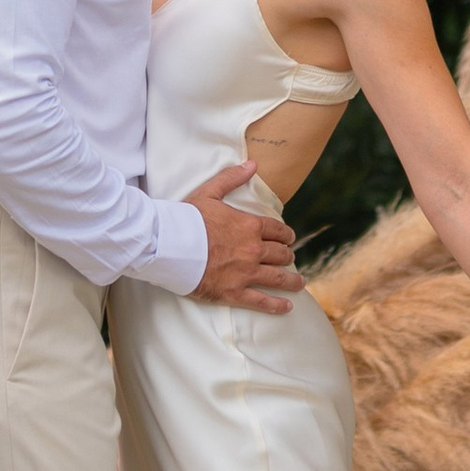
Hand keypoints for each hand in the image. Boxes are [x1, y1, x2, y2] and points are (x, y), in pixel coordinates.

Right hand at [182, 165, 296, 313]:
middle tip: (289, 258)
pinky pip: (262, 301)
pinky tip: (287, 307)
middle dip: (287, 256)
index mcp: (250, 226)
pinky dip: (277, 305)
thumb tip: (252, 164)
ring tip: (299, 283)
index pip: (278, 231)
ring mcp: (246, 273)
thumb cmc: (187, 218)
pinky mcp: (234, 292)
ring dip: (292, 281)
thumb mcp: (210, 193)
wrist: (170, 244)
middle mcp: (253, 250)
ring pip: (278, 278)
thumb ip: (232, 178)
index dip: (286, 235)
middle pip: (281, 254)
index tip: (289, 239)